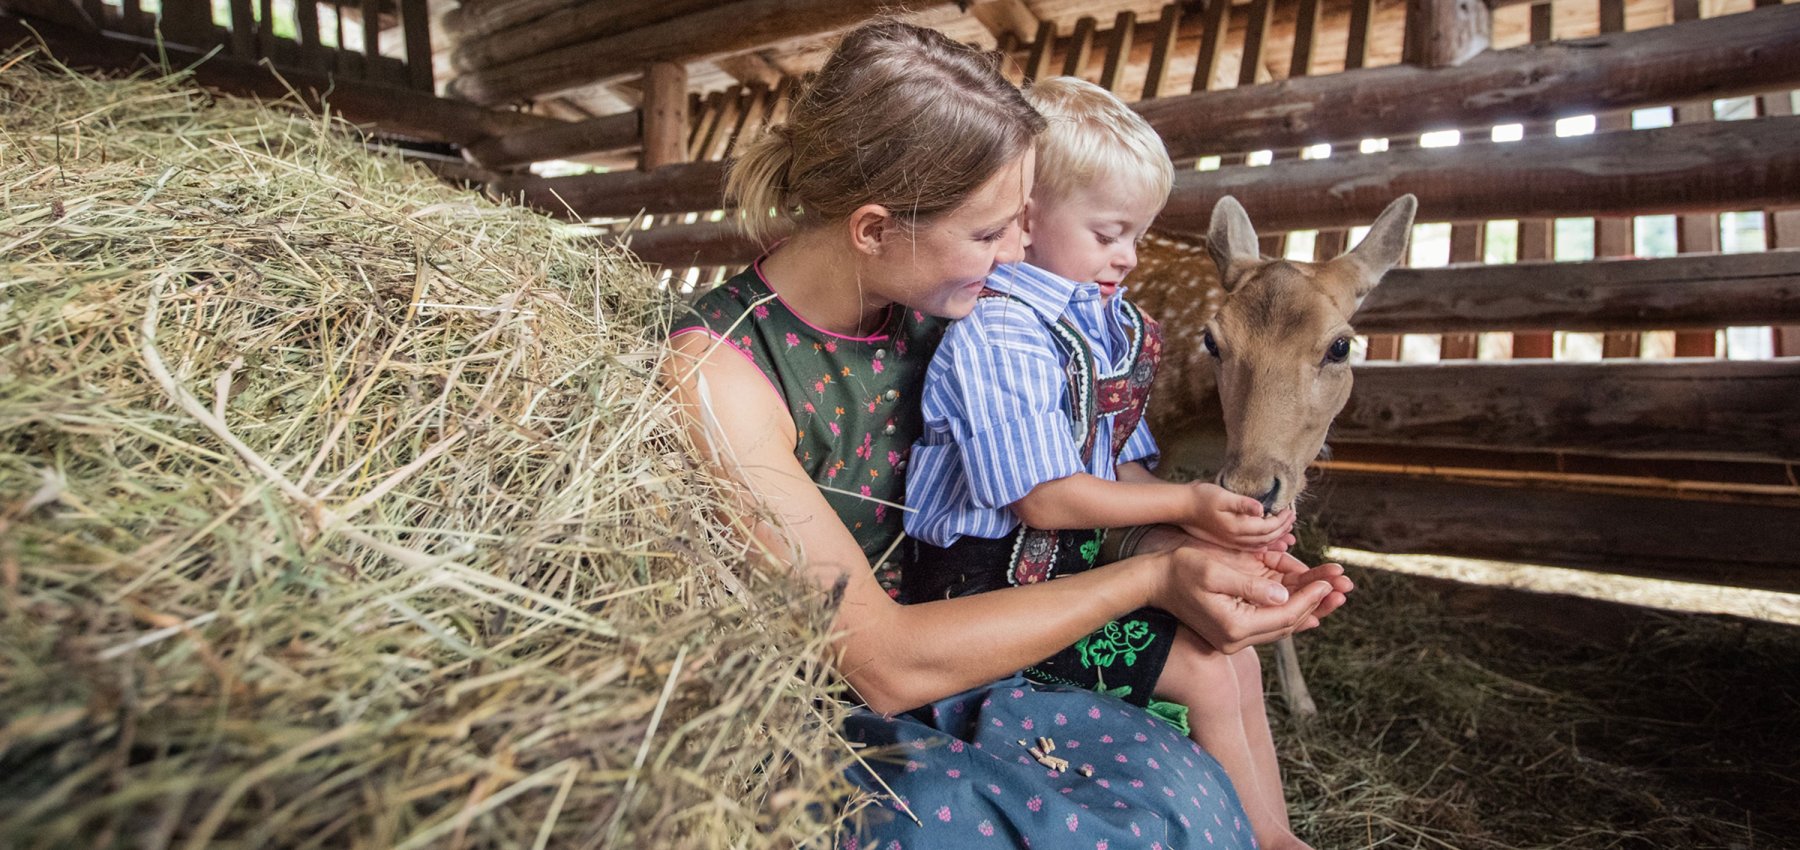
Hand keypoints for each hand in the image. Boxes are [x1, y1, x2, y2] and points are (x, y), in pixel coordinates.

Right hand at [1148, 544, 1344, 653]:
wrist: (1153, 583)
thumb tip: (1285, 594)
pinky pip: (1269, 626)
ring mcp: (1233, 640)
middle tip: (1344, 590)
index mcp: (1234, 626)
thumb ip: (1252, 585)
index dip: (1310, 597)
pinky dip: (1290, 615)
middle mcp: (1236, 639)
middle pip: (1288, 624)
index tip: (1331, 581)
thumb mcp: (1216, 571)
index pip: (1284, 614)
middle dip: (1317, 604)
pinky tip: (1309, 611)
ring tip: (1334, 596)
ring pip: (1282, 627)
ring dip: (1308, 610)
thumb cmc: (1181, 570)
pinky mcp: (1231, 633)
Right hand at [1178, 483, 1295, 552]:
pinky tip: (1267, 544)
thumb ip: (1242, 504)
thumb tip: (1261, 508)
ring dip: (1276, 538)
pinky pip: (1251, 547)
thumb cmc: (1200, 499)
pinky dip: (1263, 545)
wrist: (1180, 509)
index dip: (1283, 519)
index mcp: (1238, 528)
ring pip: (1261, 544)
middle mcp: (1236, 539)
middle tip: (1293, 518)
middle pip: (1268, 538)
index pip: (1269, 527)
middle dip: (1283, 529)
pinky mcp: (1226, 542)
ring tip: (1287, 533)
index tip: (1291, 510)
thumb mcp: (1221, 497)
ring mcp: (1231, 543)